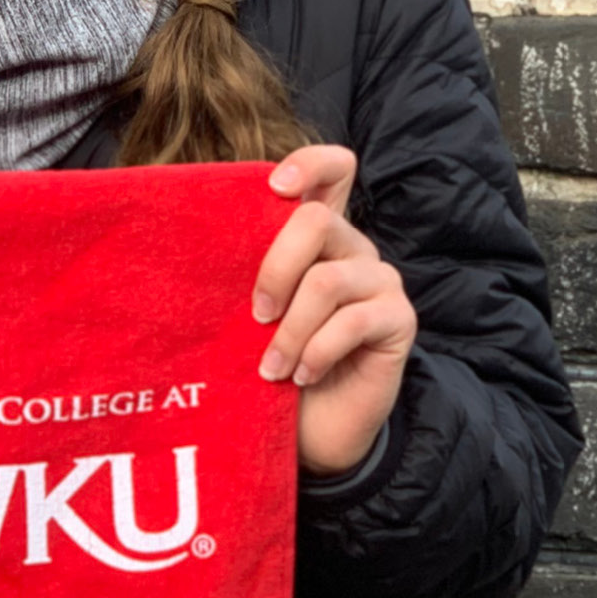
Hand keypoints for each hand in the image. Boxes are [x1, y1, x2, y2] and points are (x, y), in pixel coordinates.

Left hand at [253, 145, 415, 478]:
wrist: (312, 433)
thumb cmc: (274, 367)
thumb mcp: (253, 315)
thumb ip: (246, 274)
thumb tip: (197, 244)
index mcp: (319, 237)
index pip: (335, 169)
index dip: (310, 164)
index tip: (275, 188)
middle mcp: (354, 249)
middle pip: (317, 220)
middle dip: (274, 269)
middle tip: (255, 316)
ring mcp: (380, 282)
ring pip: (327, 280)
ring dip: (289, 331)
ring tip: (271, 367)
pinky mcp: (398, 320)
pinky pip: (352, 322)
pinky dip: (316, 352)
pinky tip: (302, 377)